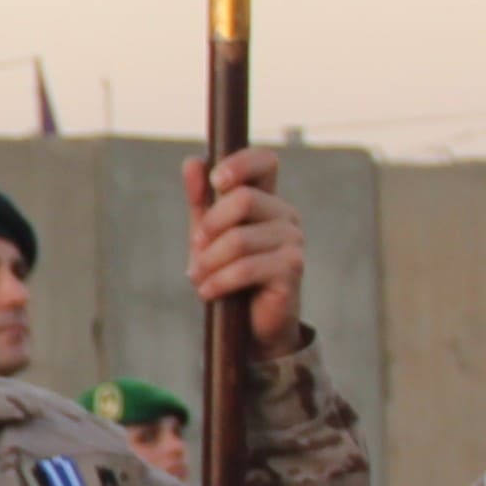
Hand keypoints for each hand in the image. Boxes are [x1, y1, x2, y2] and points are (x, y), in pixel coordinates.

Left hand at [180, 145, 308, 354]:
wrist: (251, 324)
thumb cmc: (229, 272)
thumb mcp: (208, 234)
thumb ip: (200, 200)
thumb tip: (192, 161)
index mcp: (266, 199)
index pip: (265, 161)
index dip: (241, 163)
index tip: (216, 181)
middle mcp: (285, 215)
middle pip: (243, 199)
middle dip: (210, 226)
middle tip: (196, 249)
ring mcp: (293, 241)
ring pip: (239, 238)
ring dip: (209, 261)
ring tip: (199, 278)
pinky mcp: (292, 268)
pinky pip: (246, 268)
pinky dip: (218, 281)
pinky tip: (207, 292)